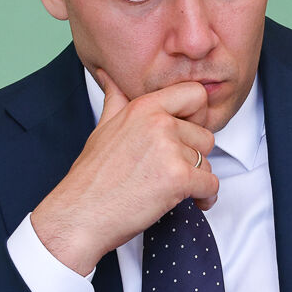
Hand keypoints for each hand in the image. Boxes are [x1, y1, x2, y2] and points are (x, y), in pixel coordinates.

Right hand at [30, 69, 218, 274]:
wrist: (80, 214)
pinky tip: (192, 202)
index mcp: (143, 107)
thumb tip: (107, 77)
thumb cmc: (91, 177)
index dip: (197, 116)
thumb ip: (115, 100)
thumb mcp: (102, 128)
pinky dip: (205, 197)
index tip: (186, 134)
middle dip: (193, 156)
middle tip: (171, 171)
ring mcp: (169, 149)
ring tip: (173, 189)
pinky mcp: (178, 178)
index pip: (195, 94)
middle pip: (205, 134)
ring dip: (196, 178)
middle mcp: (159, 123)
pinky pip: (211, 184)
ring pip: (207, 162)